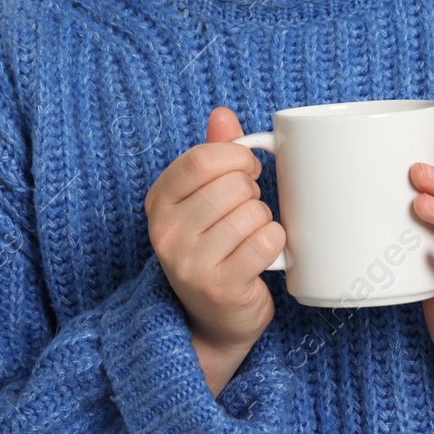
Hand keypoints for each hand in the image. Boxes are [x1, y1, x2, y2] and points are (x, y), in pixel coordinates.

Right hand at [145, 106, 284, 392]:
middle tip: (246, 211)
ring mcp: (190, 263)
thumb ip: (212, 155)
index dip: (236, 157)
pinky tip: (261, 256)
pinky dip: (275, 244)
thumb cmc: (213, 248)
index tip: (247, 168)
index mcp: (158, 203)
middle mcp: (166, 234)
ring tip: (249, 238)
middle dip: (252, 193)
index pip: (201, 159)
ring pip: (253, 213)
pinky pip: (266, 241)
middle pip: (232, 186)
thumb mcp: (203, 199)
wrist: (214, 320)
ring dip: (264, 222)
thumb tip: (222, 114)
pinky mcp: (221, 287)